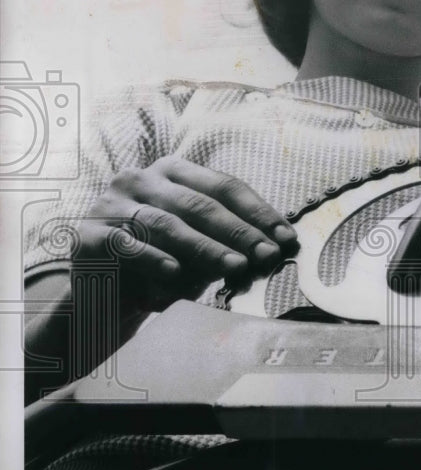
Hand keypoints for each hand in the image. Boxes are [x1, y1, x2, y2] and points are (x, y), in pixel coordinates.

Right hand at [75, 157, 297, 308]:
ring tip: (234, 266)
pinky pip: (126, 245)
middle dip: (238, 231)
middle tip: (266, 255)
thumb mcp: (203, 250)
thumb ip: (232, 242)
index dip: (258, 212)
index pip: (224, 186)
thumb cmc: (163, 266)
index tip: (285, 237)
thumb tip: (278, 245)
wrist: (105, 297)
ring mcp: (111, 204)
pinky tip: (175, 273)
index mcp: (174, 172)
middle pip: (199, 204)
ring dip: (205, 248)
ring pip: (166, 224)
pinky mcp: (87, 235)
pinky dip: (154, 259)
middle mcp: (141, 179)